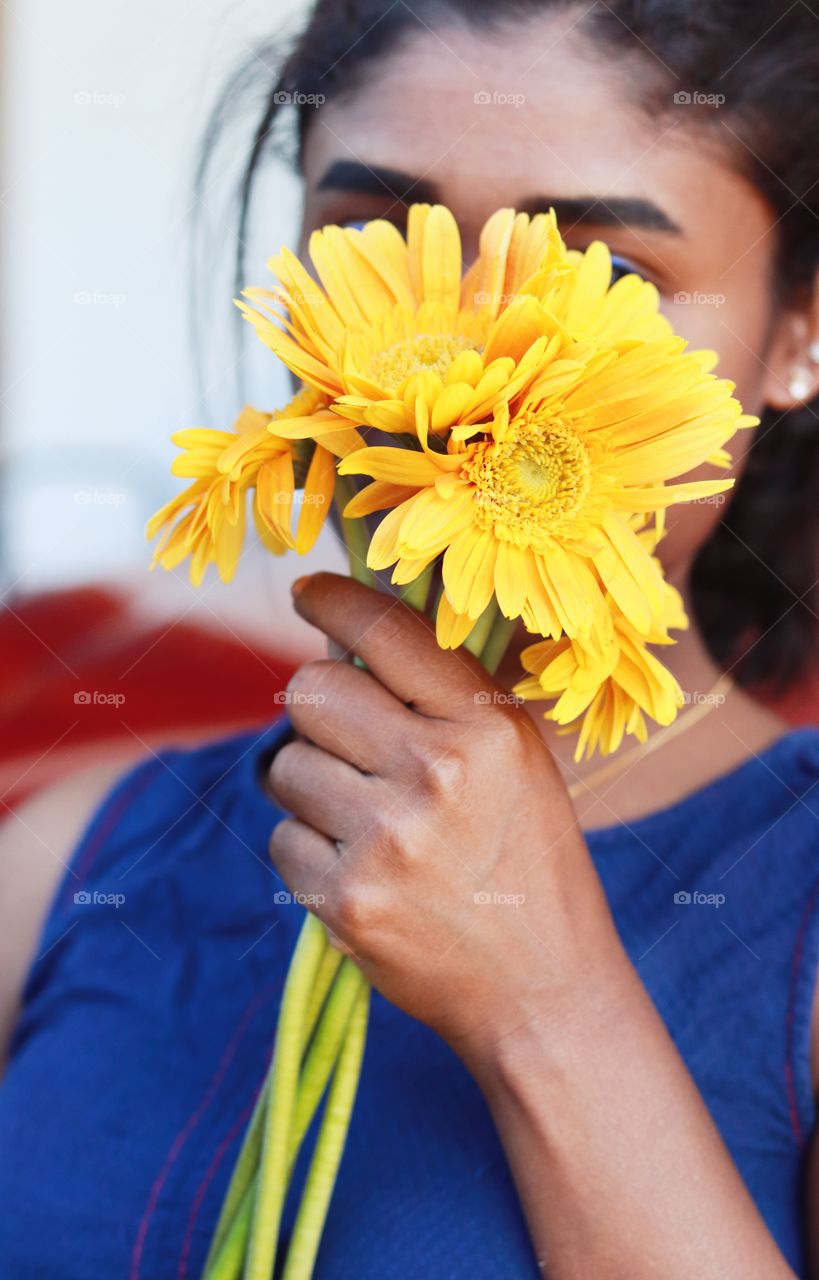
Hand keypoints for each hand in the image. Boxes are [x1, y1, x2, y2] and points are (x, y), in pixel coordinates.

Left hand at [267, 572, 624, 1066]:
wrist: (542, 991)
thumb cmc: (530, 864)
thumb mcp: (517, 764)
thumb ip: (443, 701)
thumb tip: (343, 643)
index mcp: (488, 731)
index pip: (389, 633)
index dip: (335, 601)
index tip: (308, 594)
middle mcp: (436, 775)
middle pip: (313, 691)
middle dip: (320, 709)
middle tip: (350, 743)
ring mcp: (385, 840)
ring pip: (286, 766)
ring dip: (313, 785)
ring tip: (370, 823)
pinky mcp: (345, 900)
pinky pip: (282, 837)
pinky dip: (309, 850)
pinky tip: (363, 872)